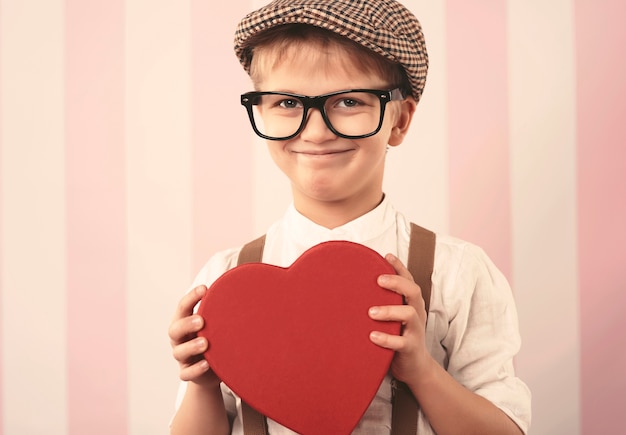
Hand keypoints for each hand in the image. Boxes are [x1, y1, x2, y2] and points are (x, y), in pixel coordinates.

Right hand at [169, 285, 219, 386]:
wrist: (210, 370)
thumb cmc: (214, 339)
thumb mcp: (215, 324)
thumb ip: (221, 310)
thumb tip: (244, 288)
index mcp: (184, 322)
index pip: (183, 307)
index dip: (191, 297)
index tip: (204, 289)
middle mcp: (180, 339)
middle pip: (175, 329)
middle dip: (187, 324)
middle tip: (201, 320)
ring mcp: (182, 357)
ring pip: (179, 352)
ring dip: (191, 346)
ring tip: (205, 343)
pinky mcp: (187, 373)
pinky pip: (186, 374)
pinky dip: (196, 369)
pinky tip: (206, 364)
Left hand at [368, 254, 430, 384]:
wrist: (415, 368)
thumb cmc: (399, 337)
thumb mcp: (394, 317)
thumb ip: (383, 302)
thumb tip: (356, 287)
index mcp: (412, 304)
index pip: (409, 280)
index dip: (400, 267)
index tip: (386, 256)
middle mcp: (416, 313)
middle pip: (414, 291)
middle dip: (397, 282)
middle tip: (378, 280)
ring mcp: (415, 331)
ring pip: (409, 314)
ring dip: (389, 310)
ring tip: (371, 312)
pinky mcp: (410, 348)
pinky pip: (401, 342)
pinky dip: (387, 338)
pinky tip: (372, 336)